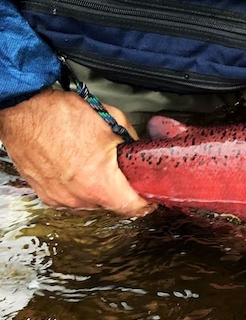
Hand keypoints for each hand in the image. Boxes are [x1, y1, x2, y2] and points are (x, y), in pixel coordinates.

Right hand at [0, 88, 150, 215]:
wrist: (23, 111)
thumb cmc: (60, 114)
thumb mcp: (113, 121)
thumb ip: (132, 142)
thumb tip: (140, 153)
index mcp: (98, 181)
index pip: (132, 208)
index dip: (145, 202)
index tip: (149, 197)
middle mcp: (78, 195)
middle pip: (112, 205)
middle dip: (121, 191)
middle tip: (124, 175)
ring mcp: (60, 198)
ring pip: (92, 204)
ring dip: (99, 190)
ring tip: (98, 168)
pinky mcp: (46, 195)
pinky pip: (72, 199)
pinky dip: (80, 189)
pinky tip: (80, 170)